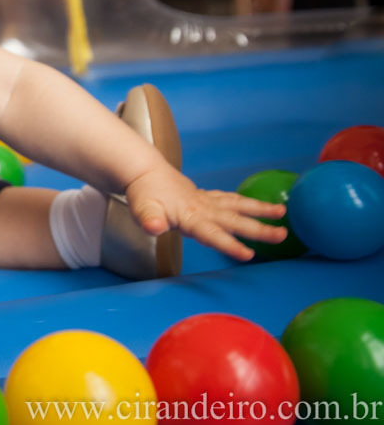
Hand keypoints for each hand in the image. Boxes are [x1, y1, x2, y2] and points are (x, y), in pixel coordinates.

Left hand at [124, 167, 288, 260]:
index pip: (212, 234)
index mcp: (191, 216)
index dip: (229, 244)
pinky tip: (257, 206)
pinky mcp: (205, 196)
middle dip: (259, 229)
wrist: (144, 171)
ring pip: (237, 205)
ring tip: (283, 212)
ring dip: (260, 209)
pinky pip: (230, 198)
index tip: (249, 254)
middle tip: (283, 235)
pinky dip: (245, 202)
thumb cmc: (143, 194)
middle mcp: (203, 208)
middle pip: (234, 220)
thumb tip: (153, 227)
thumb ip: (149, 219)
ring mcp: (206, 200)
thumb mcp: (141, 210)